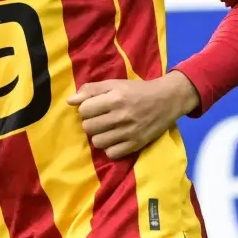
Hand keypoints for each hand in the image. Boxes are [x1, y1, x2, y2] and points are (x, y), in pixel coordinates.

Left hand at [67, 72, 200, 159]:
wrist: (167, 100)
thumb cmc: (137, 90)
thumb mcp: (115, 84)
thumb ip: (91, 90)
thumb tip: (70, 101)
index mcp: (115, 98)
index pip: (84, 110)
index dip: (86, 109)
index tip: (94, 108)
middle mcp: (121, 116)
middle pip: (88, 127)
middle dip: (90, 123)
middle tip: (100, 119)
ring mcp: (129, 132)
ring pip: (97, 142)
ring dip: (99, 136)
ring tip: (107, 130)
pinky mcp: (137, 144)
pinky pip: (111, 153)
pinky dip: (110, 147)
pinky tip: (115, 139)